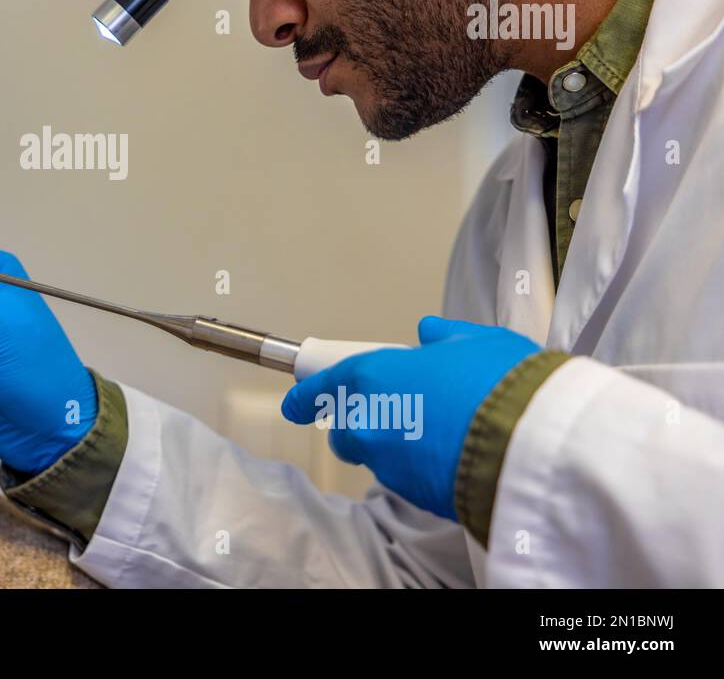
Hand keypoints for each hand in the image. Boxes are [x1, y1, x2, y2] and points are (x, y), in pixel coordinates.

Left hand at [281, 317, 541, 519]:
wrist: (535, 443)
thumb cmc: (504, 383)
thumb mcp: (477, 342)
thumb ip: (445, 338)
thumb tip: (429, 333)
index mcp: (374, 377)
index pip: (324, 387)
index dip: (307, 396)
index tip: (295, 403)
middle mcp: (370, 422)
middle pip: (345, 431)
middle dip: (358, 425)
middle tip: (392, 412)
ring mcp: (390, 464)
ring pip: (376, 457)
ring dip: (393, 447)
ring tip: (436, 434)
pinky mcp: (415, 497)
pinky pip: (407, 479)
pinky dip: (418, 468)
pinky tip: (450, 456)